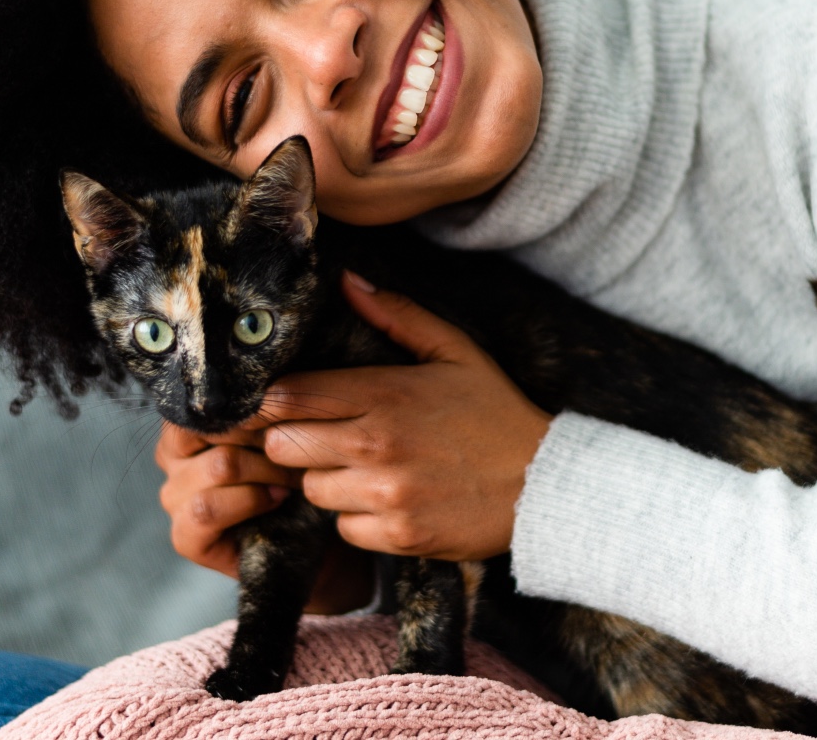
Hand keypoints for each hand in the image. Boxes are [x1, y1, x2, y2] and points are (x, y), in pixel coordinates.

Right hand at [153, 422, 372, 612]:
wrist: (306, 537)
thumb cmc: (290, 475)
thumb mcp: (278, 435)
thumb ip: (264, 412)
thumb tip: (273, 385)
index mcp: (187, 427)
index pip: (205, 403)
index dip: (250, 408)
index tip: (287, 416)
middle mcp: (172, 459)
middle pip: (215, 430)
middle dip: (265, 440)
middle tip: (299, 452)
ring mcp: (174, 499)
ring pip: (218, 466)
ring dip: (266, 472)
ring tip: (294, 479)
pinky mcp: (184, 538)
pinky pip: (206, 510)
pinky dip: (248, 502)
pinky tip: (276, 501)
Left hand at [255, 271, 553, 560]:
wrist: (544, 485)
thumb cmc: (495, 413)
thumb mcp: (454, 352)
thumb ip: (398, 314)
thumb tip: (347, 281)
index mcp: (384, 394)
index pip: (288, 396)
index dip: (272, 401)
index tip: (282, 403)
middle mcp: (376, 445)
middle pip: (283, 446)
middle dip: (295, 441)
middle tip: (323, 437)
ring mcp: (386, 495)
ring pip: (310, 490)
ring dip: (327, 480)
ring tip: (363, 468)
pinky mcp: (398, 536)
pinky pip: (343, 528)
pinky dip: (356, 518)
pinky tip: (386, 500)